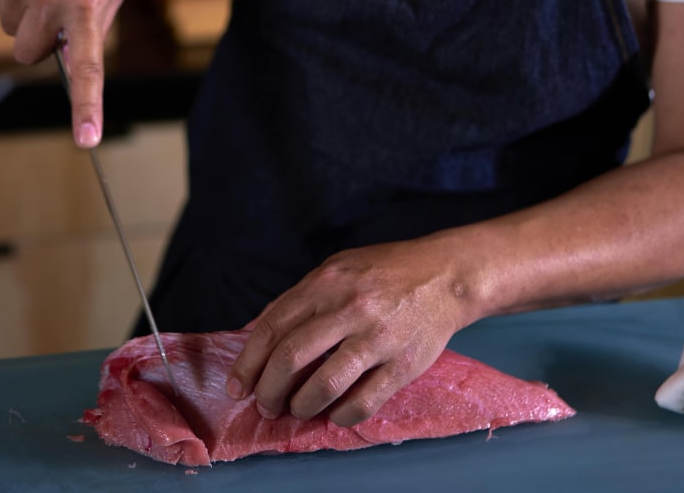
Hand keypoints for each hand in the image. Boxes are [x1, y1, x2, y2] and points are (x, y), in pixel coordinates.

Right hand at [0, 0, 128, 146]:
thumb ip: (95, 20)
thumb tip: (72, 59)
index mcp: (87, 0)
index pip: (85, 65)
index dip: (85, 105)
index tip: (86, 138)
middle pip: (28, 53)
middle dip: (40, 41)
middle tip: (59, 9)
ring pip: (11, 27)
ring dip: (26, 13)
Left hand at [227, 237, 469, 426]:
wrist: (445, 275)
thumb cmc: (385, 271)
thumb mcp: (338, 268)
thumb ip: (303, 298)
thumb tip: (260, 333)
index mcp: (328, 280)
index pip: (274, 325)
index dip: (250, 360)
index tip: (238, 385)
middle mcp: (350, 306)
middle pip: (292, 356)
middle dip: (269, 390)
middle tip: (266, 405)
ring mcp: (378, 337)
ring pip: (325, 384)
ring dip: (302, 406)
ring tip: (297, 410)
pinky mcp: (403, 365)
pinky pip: (363, 402)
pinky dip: (341, 416)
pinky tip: (334, 414)